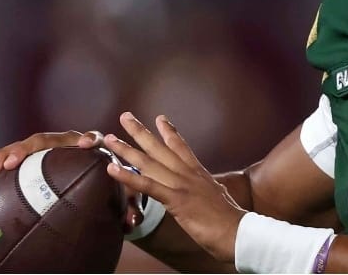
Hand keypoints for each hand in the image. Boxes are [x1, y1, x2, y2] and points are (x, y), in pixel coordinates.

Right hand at [0, 130, 144, 232]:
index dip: (88, 139)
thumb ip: (131, 206)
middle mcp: (68, 142)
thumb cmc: (116, 179)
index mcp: (93, 145)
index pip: (91, 137)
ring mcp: (50, 148)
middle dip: (27, 149)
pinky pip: (14, 158)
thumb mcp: (127, 191)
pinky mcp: (36, 158)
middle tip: (12, 162)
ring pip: (26, 146)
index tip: (87, 144)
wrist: (107, 171)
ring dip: (6, 155)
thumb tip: (131, 224)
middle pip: (47, 139)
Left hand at [103, 112, 245, 262]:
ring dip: (126, 150)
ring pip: (149, 163)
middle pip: (160, 148)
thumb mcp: (218, 197)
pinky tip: (112, 169)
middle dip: (140, 132)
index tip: (159, 118)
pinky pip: (147, 186)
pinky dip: (128, 176)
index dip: (169, 132)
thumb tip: (212, 187)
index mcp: (199, 173)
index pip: (181, 147)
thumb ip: (210, 189)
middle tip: (125, 117)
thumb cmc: (230, 220)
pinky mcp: (176, 200)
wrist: (238, 231)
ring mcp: (181, 185)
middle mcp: (188, 174)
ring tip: (109, 139)